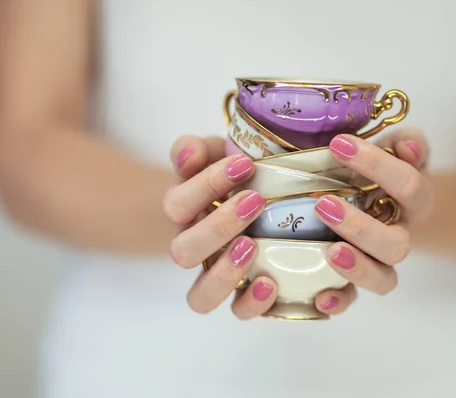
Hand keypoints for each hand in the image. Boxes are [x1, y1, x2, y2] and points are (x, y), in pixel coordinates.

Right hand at [162, 135, 277, 318]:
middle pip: (183, 251)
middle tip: (255, 201)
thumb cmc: (235, 177)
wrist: (256, 200)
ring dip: (223, 274)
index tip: (244, 164)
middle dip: (218, 227)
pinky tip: (272, 283)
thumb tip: (188, 155)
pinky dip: (252, 303)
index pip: (177, 204)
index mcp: (184, 213)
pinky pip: (237, 311)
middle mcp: (193, 249)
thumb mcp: (215, 154)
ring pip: (199, 296)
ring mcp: (215, 276)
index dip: (205, 185)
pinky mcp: (243, 294)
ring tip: (253, 247)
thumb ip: (196, 149)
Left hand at [313, 129, 432, 309]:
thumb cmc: (383, 172)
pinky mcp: (355, 278)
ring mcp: (380, 262)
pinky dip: (340, 301)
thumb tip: (408, 145)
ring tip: (329, 251)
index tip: (339, 144)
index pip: (408, 185)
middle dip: (361, 228)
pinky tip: (320, 296)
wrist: (388, 202)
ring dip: (357, 267)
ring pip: (383, 278)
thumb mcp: (396, 149)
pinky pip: (354, 299)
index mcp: (414, 201)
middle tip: (324, 205)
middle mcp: (400, 235)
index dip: (378, 165)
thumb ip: (407, 142)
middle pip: (396, 245)